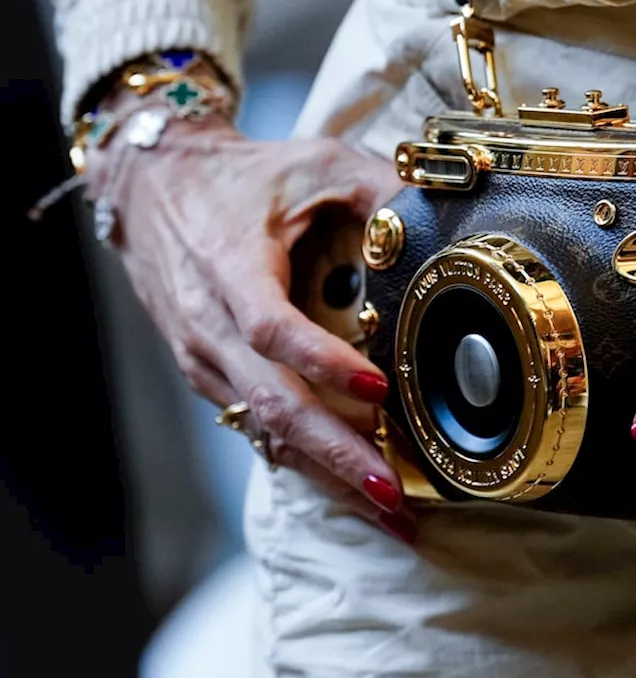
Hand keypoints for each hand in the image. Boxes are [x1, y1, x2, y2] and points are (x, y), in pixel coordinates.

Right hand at [86, 106, 417, 541]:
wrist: (152, 186)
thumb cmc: (240, 178)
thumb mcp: (313, 162)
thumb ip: (377, 185)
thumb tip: (441, 214)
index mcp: (229, 269)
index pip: (273, 329)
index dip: (324, 364)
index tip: (379, 391)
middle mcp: (209, 326)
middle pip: (272, 405)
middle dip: (337, 455)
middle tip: (394, 495)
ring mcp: (205, 359)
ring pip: (266, 431)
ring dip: (328, 476)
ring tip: (389, 514)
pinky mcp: (210, 376)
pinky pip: (258, 428)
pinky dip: (306, 460)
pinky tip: (351, 489)